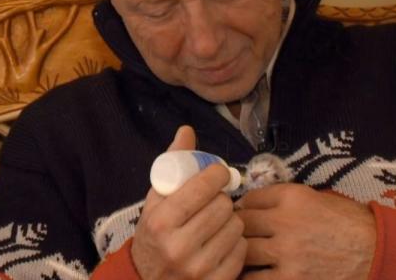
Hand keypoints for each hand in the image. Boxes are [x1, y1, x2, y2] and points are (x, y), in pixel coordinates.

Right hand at [131, 126, 246, 279]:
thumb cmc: (153, 234)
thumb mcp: (154, 202)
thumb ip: (171, 166)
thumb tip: (187, 130)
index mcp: (160, 221)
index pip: (201, 188)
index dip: (216, 175)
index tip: (218, 173)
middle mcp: (178, 246)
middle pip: (223, 207)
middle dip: (221, 199)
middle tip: (214, 201)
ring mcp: (198, 268)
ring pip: (236, 228)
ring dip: (231, 220)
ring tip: (217, 222)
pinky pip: (241, 251)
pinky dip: (236, 243)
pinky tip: (222, 242)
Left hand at [236, 184, 375, 278]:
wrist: (375, 252)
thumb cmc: (344, 222)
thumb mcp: (313, 197)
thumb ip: (279, 198)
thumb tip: (245, 203)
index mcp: (291, 198)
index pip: (247, 200)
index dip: (239, 208)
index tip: (238, 214)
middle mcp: (286, 223)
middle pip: (240, 225)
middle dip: (234, 230)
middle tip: (234, 235)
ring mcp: (288, 254)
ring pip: (244, 252)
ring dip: (240, 253)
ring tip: (240, 255)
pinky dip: (248, 276)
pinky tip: (249, 273)